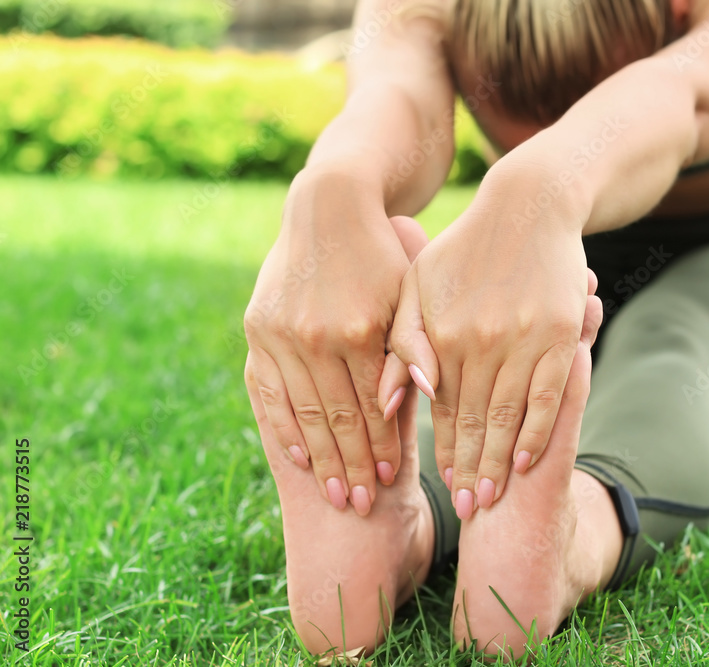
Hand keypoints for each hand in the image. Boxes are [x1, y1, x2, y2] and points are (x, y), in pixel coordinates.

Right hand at [243, 167, 410, 515]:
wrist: (329, 208)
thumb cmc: (383, 257)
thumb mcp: (408, 295)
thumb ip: (414, 347)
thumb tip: (425, 393)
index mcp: (362, 330)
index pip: (372, 408)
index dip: (382, 448)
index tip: (392, 483)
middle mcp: (317, 335)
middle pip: (336, 420)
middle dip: (350, 467)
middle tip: (359, 506)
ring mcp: (281, 334)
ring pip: (303, 413)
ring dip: (319, 460)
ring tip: (334, 496)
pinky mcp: (257, 328)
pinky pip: (269, 392)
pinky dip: (283, 428)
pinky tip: (298, 458)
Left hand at [386, 197, 589, 519]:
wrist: (529, 205)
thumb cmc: (467, 249)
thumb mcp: (421, 286)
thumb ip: (404, 343)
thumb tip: (400, 401)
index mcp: (440, 333)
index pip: (439, 410)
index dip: (440, 451)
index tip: (439, 486)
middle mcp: (478, 340)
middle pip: (472, 421)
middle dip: (468, 470)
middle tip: (466, 510)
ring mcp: (521, 339)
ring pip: (506, 417)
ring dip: (498, 464)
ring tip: (490, 501)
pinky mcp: (558, 334)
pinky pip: (546, 396)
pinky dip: (535, 432)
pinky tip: (525, 461)